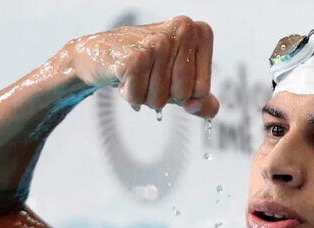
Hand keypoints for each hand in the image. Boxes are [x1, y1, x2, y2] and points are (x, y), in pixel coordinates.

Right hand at [64, 16, 217, 116]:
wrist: (102, 54)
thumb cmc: (145, 65)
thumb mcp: (177, 80)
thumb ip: (200, 97)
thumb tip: (210, 111)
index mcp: (198, 32)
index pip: (202, 90)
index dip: (186, 96)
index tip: (171, 79)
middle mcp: (182, 29)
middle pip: (182, 95)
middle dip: (164, 96)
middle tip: (150, 76)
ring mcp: (158, 42)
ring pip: (160, 99)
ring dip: (145, 96)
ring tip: (136, 75)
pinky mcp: (135, 56)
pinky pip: (139, 97)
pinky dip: (129, 95)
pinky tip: (123, 76)